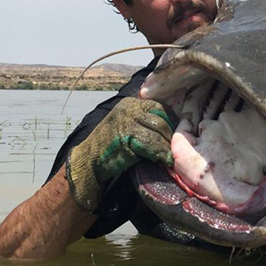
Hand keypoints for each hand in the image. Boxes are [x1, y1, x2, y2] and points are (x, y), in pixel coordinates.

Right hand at [66, 97, 176, 212]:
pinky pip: (150, 144)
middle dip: (170, 136)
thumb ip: (144, 121)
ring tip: (171, 157)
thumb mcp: (127, 125)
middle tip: (176, 149)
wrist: (89, 159)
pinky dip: (160, 153)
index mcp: (130, 104)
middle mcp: (129, 109)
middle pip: (160, 119)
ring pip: (157, 132)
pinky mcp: (126, 138)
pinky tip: (163, 160)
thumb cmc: (111, 145)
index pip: (159, 107)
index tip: (177, 134)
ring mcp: (127, 122)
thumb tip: (172, 128)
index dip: (171, 120)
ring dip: (166, 147)